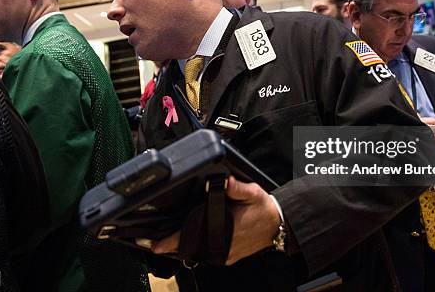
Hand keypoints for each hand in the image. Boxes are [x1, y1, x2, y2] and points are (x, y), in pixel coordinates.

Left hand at [151, 177, 280, 265]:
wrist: (278, 224)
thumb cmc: (264, 209)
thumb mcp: (253, 193)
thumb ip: (238, 187)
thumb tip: (226, 180)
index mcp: (226, 230)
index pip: (194, 238)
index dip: (173, 242)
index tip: (156, 244)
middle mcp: (223, 246)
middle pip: (192, 248)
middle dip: (173, 244)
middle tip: (156, 241)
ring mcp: (225, 253)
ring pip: (199, 252)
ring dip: (185, 246)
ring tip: (170, 240)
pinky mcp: (228, 255)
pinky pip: (208, 253)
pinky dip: (198, 246)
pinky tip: (193, 238)